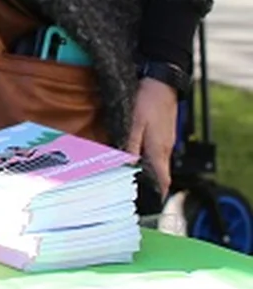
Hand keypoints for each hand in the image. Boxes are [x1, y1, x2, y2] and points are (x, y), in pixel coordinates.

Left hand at [126, 77, 179, 195]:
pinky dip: (144, 158)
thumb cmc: (148, 101)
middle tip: (129, 194)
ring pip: (154, 164)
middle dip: (146, 186)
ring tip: (125, 178)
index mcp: (159, 152)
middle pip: (158, 175)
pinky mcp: (161, 134)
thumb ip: (130, 145)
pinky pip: (153, 152)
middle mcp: (164, 150)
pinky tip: (130, 156)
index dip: (155, 196)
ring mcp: (164, 142)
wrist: (162, 82)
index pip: (162, 183)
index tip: (145, 206)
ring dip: (143, 171)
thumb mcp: (134, 123)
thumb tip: (125, 166)